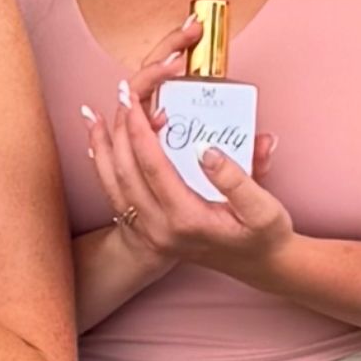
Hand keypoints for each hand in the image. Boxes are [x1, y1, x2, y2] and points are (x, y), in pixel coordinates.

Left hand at [81, 83, 294, 277]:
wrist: (260, 267)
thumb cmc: (264, 236)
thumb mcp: (263, 208)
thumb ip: (237, 178)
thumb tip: (208, 149)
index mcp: (187, 219)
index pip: (152, 165)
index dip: (140, 128)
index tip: (134, 97)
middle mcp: (161, 229)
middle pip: (125, 170)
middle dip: (120, 128)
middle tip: (122, 94)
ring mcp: (151, 233)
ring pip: (113, 184)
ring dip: (103, 147)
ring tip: (95, 115)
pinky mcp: (148, 231)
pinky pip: (115, 196)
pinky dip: (104, 168)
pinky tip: (99, 146)